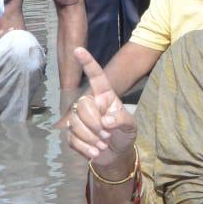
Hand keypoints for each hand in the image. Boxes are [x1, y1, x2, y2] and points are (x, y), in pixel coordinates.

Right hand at [66, 46, 135, 165]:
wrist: (116, 154)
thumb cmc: (124, 134)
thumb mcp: (130, 126)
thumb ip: (121, 120)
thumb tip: (105, 122)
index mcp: (104, 96)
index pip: (96, 77)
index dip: (87, 63)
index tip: (78, 49)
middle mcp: (90, 103)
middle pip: (83, 105)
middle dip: (95, 123)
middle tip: (106, 135)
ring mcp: (79, 118)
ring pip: (75, 123)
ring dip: (91, 138)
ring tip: (103, 144)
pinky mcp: (72, 134)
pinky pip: (72, 139)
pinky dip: (85, 148)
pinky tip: (95, 152)